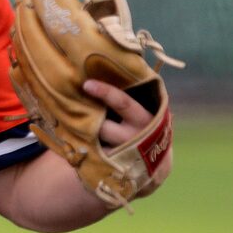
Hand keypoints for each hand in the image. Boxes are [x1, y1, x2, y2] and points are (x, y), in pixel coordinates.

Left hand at [82, 79, 172, 193]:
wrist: (156, 166)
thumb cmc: (145, 127)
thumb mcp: (147, 111)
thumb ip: (133, 95)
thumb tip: (116, 65)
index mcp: (146, 119)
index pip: (124, 103)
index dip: (105, 93)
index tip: (86, 84)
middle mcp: (136, 138)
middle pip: (104, 126)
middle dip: (90, 119)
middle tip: (77, 110)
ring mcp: (124, 154)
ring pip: (96, 142)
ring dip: (83, 133)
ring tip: (76, 125)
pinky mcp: (114, 167)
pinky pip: (91, 154)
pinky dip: (81, 146)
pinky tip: (76, 141)